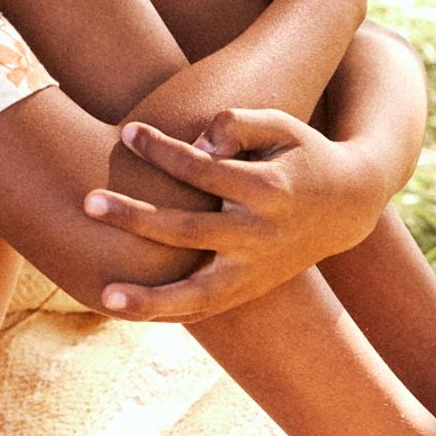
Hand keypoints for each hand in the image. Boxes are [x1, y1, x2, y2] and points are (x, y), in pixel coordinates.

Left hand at [84, 108, 383, 321]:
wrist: (347, 206)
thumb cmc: (302, 154)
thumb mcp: (282, 125)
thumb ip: (239, 123)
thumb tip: (198, 141)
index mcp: (268, 190)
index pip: (203, 170)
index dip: (163, 150)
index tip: (128, 132)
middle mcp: (260, 235)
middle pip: (189, 232)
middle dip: (136, 217)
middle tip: (88, 201)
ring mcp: (255, 269)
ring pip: (199, 294)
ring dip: (150, 298)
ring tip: (105, 297)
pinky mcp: (250, 289)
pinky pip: (204, 309)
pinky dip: (167, 313)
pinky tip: (126, 311)